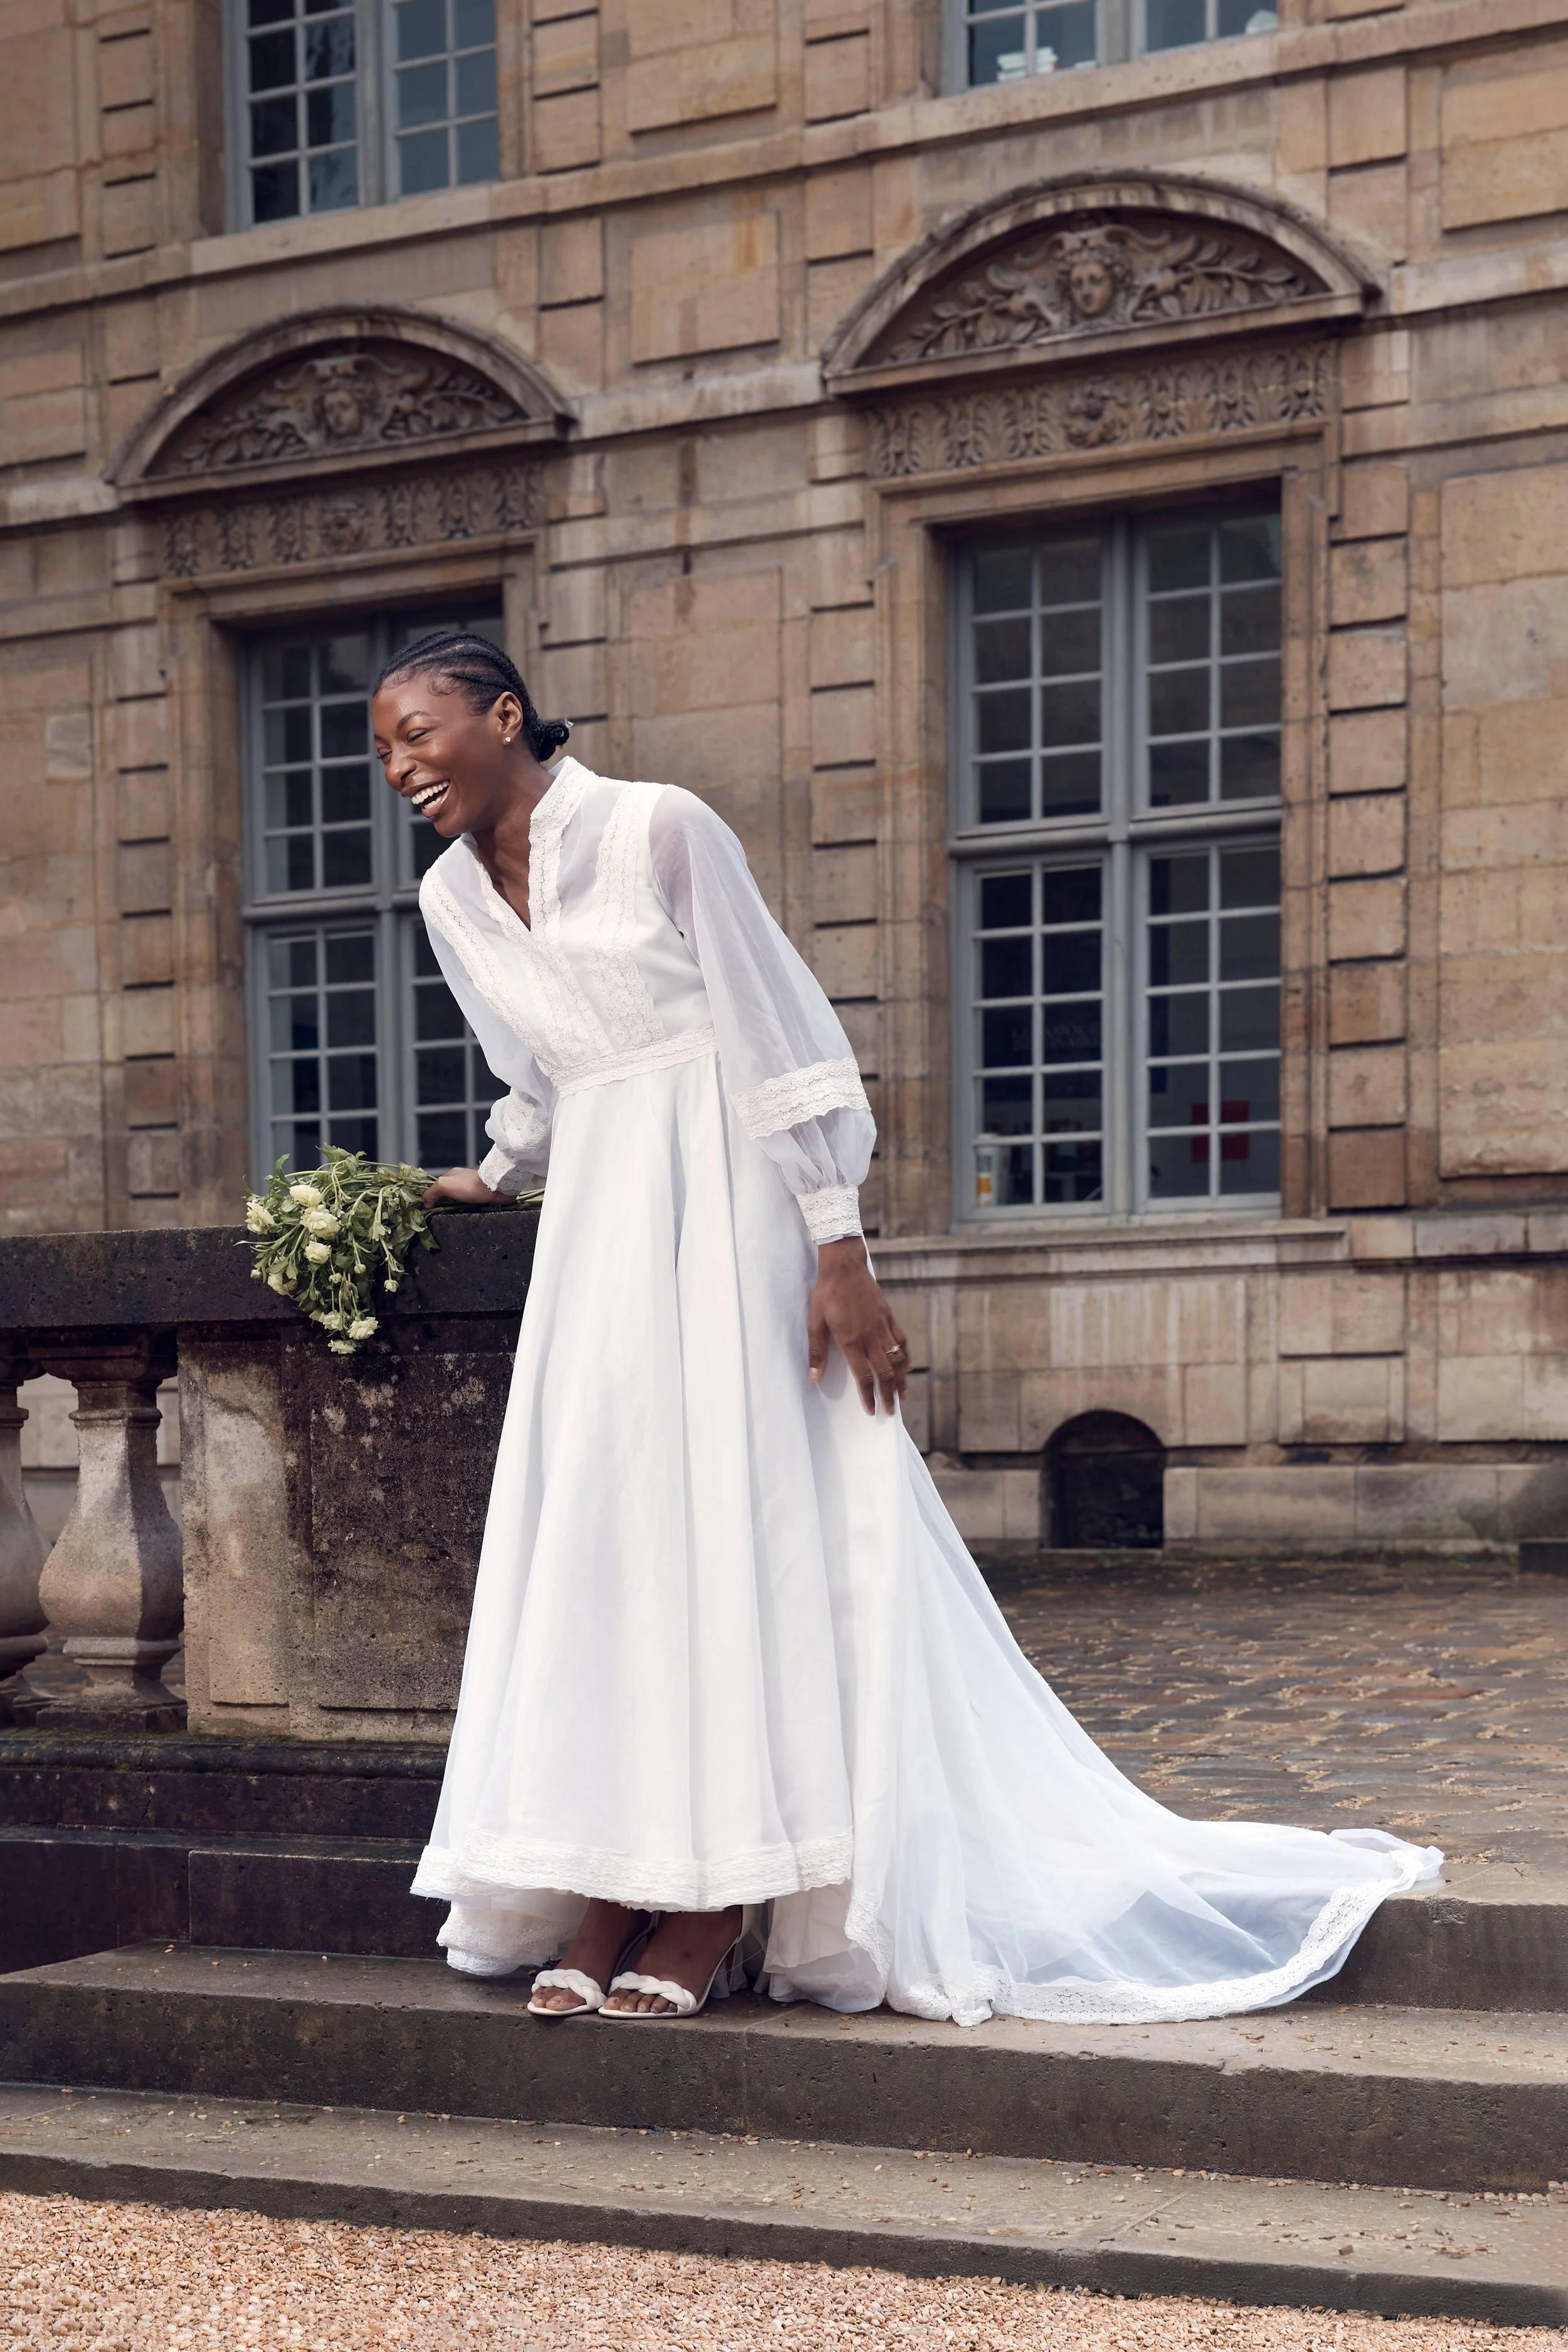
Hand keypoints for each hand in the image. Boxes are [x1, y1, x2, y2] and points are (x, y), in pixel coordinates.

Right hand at [422, 1166, 504, 1209]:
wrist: (495, 1189)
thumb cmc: (469, 1185)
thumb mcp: (444, 1185)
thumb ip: (432, 1192)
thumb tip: (425, 1203)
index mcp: (452, 1175)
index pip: (437, 1187)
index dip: (431, 1197)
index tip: (427, 1209)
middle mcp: (462, 1180)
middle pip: (447, 1194)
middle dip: (443, 1204)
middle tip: (439, 1215)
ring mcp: (472, 1188)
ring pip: (458, 1201)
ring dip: (454, 1208)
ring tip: (451, 1216)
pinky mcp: (481, 1197)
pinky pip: (469, 1205)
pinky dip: (465, 1209)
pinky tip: (464, 1214)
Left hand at [808, 1237, 908, 1415]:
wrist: (844, 1267)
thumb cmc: (826, 1294)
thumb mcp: (815, 1323)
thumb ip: (817, 1352)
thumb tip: (814, 1378)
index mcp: (851, 1341)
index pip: (864, 1376)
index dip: (868, 1396)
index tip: (871, 1411)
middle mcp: (870, 1337)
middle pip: (884, 1373)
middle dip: (888, 1395)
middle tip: (890, 1412)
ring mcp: (882, 1327)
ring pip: (896, 1360)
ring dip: (900, 1381)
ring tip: (902, 1396)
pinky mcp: (889, 1317)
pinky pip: (902, 1341)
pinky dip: (905, 1357)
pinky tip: (906, 1367)